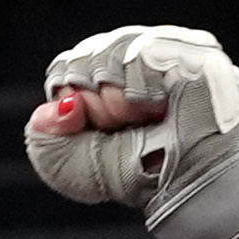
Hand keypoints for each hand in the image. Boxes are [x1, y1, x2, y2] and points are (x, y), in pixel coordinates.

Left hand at [23, 25, 238, 238]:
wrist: (183, 191)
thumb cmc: (137, 176)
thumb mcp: (73, 168)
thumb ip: (44, 137)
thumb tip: (61, 106)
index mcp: (107, 71)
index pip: (67, 68)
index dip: (73, 104)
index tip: (97, 132)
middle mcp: (136, 53)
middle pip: (85, 60)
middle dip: (95, 107)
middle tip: (125, 130)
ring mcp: (167, 47)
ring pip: (110, 55)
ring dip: (118, 102)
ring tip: (145, 122)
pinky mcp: (194, 51)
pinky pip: (141, 55)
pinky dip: (139, 90)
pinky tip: (158, 108)